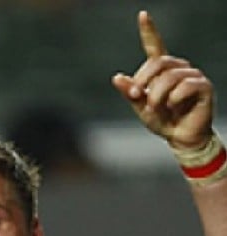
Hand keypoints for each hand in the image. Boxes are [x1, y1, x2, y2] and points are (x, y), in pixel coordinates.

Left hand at [112, 11, 214, 150]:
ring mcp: (193, 75)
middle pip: (158, 63)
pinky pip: (185, 87)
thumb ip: (130, 93)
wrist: (180, 137)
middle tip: (136, 98)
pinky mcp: (203, 86)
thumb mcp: (140, 107)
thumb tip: (116, 78)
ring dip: (157, 96)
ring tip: (157, 108)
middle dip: (143, 82)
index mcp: (162, 70)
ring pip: (169, 77)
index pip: (155, 46)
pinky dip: (174, 99)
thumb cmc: (162, 120)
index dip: (149, 31)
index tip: (143, 15)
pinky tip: (175, 107)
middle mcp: (179, 68)